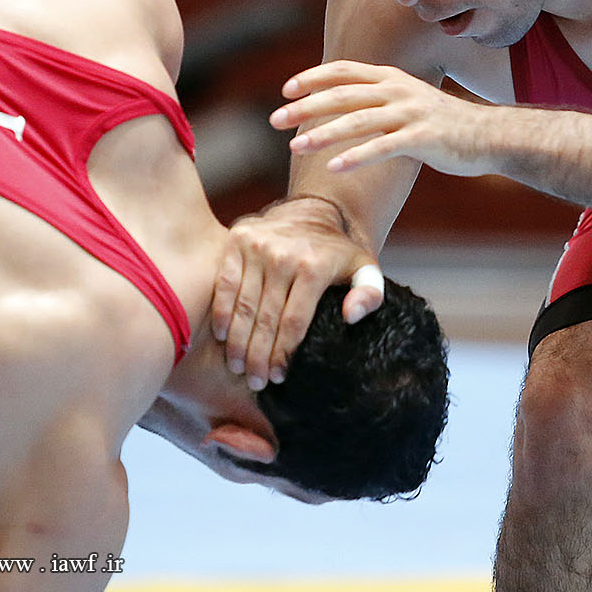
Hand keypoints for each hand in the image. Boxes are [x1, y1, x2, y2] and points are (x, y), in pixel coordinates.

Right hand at [211, 197, 378, 389]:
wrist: (316, 210)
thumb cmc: (339, 252)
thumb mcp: (365, 269)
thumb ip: (369, 294)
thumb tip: (351, 317)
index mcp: (314, 266)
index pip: (293, 322)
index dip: (284, 354)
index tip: (278, 377)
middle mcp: (283, 254)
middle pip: (266, 318)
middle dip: (258, 356)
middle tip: (255, 381)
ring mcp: (257, 246)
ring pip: (242, 305)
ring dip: (237, 342)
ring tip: (238, 367)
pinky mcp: (237, 239)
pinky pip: (224, 284)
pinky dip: (221, 313)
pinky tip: (222, 337)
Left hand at [272, 61, 495, 176]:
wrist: (490, 136)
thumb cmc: (443, 125)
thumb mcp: (408, 102)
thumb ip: (378, 101)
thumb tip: (341, 108)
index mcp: (392, 79)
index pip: (344, 70)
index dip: (313, 77)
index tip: (286, 89)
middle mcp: (398, 90)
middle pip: (343, 94)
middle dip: (306, 106)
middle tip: (275, 119)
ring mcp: (411, 113)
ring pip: (358, 120)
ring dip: (323, 133)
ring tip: (295, 146)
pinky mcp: (423, 137)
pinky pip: (383, 147)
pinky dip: (357, 155)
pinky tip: (334, 166)